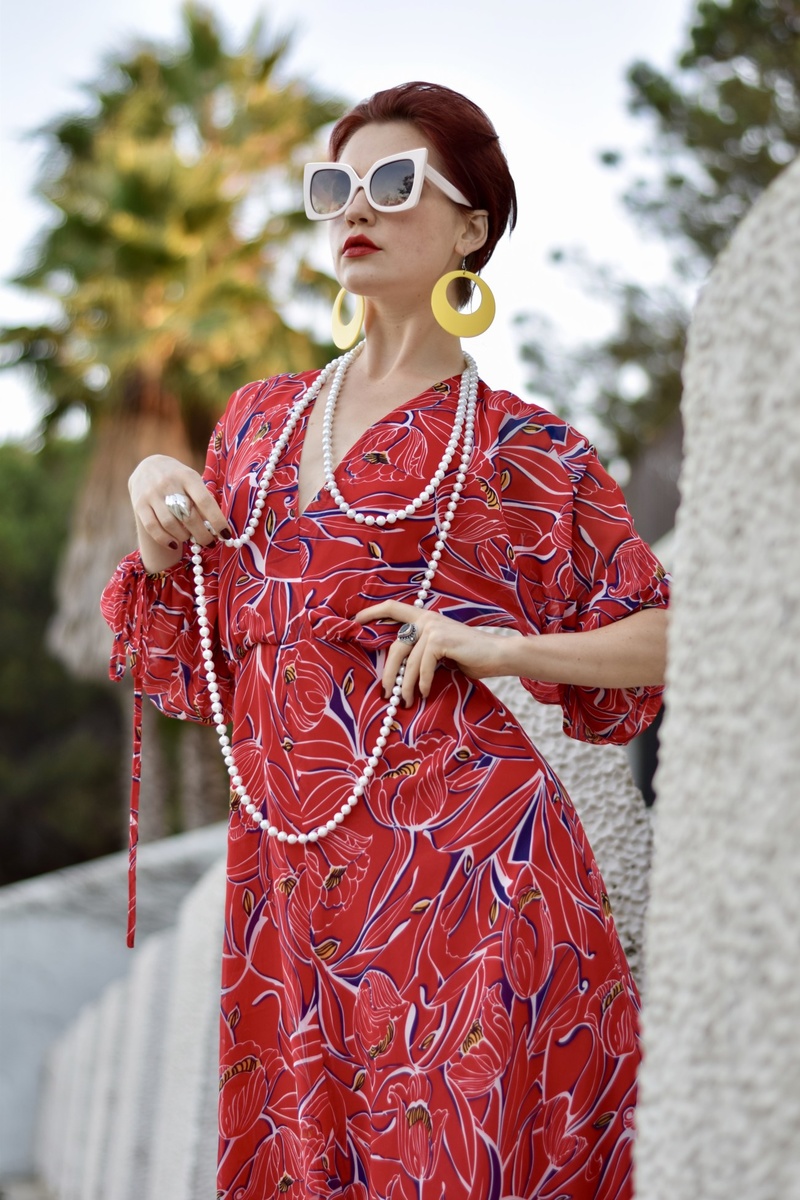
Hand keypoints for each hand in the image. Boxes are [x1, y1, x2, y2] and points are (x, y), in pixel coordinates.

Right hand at [128, 455, 230, 570]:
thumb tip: (217, 529)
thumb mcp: (193, 481)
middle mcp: (169, 483)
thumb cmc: (179, 479)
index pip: (205, 502)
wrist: (148, 466)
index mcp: (187, 476)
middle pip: (188, 516)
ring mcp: (152, 494)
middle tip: (210, 543)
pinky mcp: (139, 504)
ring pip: (170, 524)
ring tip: (190, 538)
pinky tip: (174, 544)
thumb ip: (203, 501)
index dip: (217, 521)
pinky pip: (152, 528)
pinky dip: (165, 539)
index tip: (226, 535)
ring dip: (184, 537)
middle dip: (202, 535)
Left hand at [354, 600, 515, 705]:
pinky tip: (424, 693)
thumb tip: (397, 675)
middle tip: (385, 693)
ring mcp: (433, 628)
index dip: (373, 612)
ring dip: (405, 686)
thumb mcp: (440, 653)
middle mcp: (426, 620)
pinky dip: (422, 683)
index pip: (394, 608)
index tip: (356, 620)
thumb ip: (421, 654)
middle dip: (388, 673)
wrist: (498, 655)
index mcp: (425, 619)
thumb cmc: (470, 657)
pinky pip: (423, 667)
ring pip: (408, 662)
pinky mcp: (440, 640)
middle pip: (395, 647)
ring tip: (406, 701)